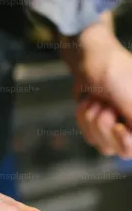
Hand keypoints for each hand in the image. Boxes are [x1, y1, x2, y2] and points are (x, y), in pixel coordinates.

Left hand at [68, 25, 131, 157]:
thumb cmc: (114, 72)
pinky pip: (88, 137)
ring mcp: (117, 129)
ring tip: (98, 100)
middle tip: (107, 105)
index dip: (126, 141)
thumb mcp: (131, 99)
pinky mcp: (99, 128)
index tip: (119, 126)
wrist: (89, 60)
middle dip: (105, 124)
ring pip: (100, 144)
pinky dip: (84, 118)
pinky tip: (89, 102)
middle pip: (119, 150)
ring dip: (92, 119)